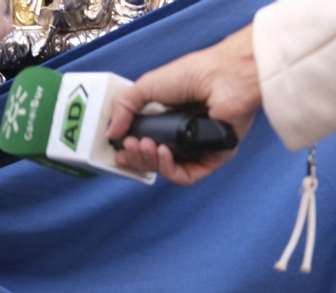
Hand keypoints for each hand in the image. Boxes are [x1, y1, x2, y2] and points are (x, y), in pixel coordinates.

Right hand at [107, 24, 260, 185]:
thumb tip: (112, 132)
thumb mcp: (147, 85)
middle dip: (136, 157)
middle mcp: (183, 134)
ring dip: (150, 162)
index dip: (130, 149)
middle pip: (153, 159)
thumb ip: (125, 107)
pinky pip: (188, 176)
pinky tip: (162, 154)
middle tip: (129, 147)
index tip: (118, 149)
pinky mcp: (212, 158)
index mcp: (168, 117)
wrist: (223, 77)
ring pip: (168, 169)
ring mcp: (197, 147)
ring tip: (145, 146)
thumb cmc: (194, 74)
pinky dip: (171, 170)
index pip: (145, 142)